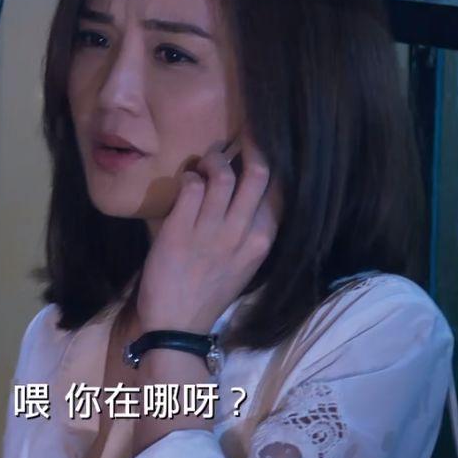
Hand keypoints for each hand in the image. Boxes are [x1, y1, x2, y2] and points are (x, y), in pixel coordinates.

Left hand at [135, 130, 281, 334]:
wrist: (177, 324)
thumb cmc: (210, 290)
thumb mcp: (243, 261)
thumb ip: (250, 228)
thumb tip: (247, 185)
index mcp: (261, 241)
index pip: (279, 191)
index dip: (274, 162)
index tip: (266, 144)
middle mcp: (241, 233)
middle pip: (258, 173)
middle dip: (251, 145)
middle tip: (243, 134)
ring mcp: (211, 231)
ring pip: (221, 174)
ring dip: (212, 159)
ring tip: (206, 160)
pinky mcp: (180, 230)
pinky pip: (191, 186)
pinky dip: (189, 177)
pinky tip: (186, 181)